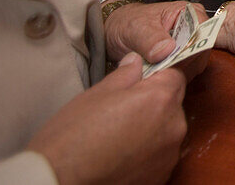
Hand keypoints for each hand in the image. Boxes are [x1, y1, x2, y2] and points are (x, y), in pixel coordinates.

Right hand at [27, 53, 187, 184]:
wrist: (59, 181)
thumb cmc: (72, 136)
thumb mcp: (96, 94)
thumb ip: (125, 74)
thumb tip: (136, 61)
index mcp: (160, 99)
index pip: (175, 76)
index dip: (158, 76)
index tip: (142, 82)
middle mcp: (173, 126)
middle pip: (173, 105)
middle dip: (155, 103)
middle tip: (124, 110)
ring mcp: (169, 154)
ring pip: (167, 131)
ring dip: (152, 129)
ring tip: (120, 135)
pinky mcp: (161, 176)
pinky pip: (160, 155)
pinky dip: (147, 152)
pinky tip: (122, 154)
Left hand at [104, 0, 209, 80]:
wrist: (114, 33)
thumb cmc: (127, 22)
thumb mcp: (136, 27)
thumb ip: (151, 39)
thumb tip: (166, 50)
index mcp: (189, 13)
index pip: (203, 32)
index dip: (192, 48)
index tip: (175, 60)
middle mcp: (193, 29)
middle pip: (201, 51)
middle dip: (182, 63)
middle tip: (160, 69)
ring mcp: (189, 46)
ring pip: (194, 65)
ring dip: (177, 72)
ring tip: (155, 71)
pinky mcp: (182, 60)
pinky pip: (185, 73)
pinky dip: (172, 78)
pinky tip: (157, 75)